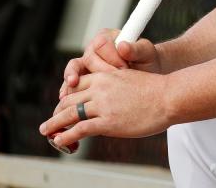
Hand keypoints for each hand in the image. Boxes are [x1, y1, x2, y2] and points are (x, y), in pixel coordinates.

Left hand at [41, 69, 169, 148]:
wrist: (169, 96)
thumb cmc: (156, 89)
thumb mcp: (131, 79)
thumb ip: (115, 86)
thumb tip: (110, 99)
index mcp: (106, 75)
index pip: (77, 84)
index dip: (67, 95)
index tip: (62, 104)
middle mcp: (100, 88)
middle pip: (69, 99)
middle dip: (58, 111)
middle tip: (51, 120)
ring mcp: (103, 104)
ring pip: (69, 113)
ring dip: (54, 123)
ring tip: (46, 130)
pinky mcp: (107, 121)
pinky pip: (79, 128)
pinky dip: (66, 135)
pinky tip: (61, 140)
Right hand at [60, 29, 161, 98]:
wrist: (147, 76)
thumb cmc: (147, 62)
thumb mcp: (146, 53)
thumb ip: (136, 49)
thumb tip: (122, 46)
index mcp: (108, 37)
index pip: (101, 44)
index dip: (111, 57)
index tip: (124, 68)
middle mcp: (94, 48)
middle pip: (88, 58)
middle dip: (101, 72)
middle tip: (115, 82)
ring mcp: (86, 63)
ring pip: (74, 68)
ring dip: (72, 78)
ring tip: (72, 85)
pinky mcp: (83, 78)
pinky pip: (72, 82)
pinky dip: (69, 89)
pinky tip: (68, 98)